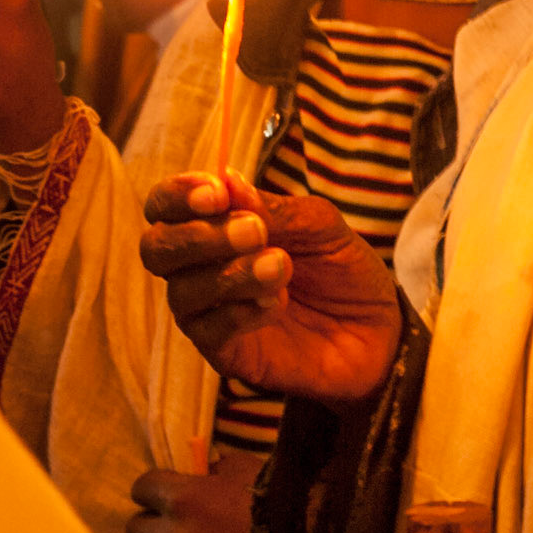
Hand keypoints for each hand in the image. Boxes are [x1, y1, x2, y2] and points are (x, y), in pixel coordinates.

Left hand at [125, 449, 264, 532]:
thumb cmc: (279, 499)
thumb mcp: (245, 468)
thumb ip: (215, 471)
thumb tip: (204, 475)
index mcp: (183, 497)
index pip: (141, 488)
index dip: (151, 490)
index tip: (161, 495)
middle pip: (135, 531)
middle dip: (152, 527)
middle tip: (173, 529)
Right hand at [139, 170, 402, 403]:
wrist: (377, 331)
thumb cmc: (341, 268)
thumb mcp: (320, 226)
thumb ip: (274, 208)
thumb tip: (227, 180)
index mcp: (219, 224)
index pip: (167, 205)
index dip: (179, 195)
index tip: (216, 192)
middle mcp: (202, 266)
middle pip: (156, 248)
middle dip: (198, 235)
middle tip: (255, 232)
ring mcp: (210, 311)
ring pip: (182, 291)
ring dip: (231, 273)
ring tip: (281, 266)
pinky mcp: (224, 353)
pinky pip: (207, 331)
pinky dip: (239, 311)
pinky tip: (276, 304)